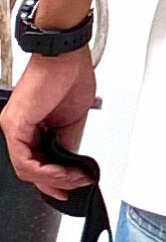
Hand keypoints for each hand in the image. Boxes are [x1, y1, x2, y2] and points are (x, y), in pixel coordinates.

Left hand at [0, 51, 96, 200]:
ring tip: (73, 176)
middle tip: (76, 184)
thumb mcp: (73, 119)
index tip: (71, 186)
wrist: (64, 55)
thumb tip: (69, 163)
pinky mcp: (15, 124)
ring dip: (54, 178)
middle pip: (30, 170)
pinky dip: (43, 170)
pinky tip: (60, 170)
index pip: (36, 163)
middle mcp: (17, 129)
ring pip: (26, 169)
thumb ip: (66, 142)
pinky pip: (24, 159)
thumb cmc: (69, 76)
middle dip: (56, 183)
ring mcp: (14, 127)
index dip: (53, 180)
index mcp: (30, 127)